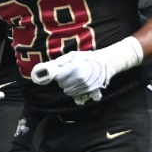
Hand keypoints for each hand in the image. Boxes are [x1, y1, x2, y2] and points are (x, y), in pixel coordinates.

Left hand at [29, 36, 144, 103]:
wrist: (106, 63)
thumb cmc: (88, 58)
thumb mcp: (73, 56)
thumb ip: (59, 62)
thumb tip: (46, 68)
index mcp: (75, 69)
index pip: (58, 77)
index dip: (58, 74)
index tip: (61, 71)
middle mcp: (80, 80)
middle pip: (62, 85)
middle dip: (63, 80)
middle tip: (70, 73)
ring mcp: (85, 87)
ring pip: (68, 92)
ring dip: (68, 86)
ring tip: (75, 78)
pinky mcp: (90, 93)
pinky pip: (75, 96)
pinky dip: (75, 91)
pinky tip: (79, 84)